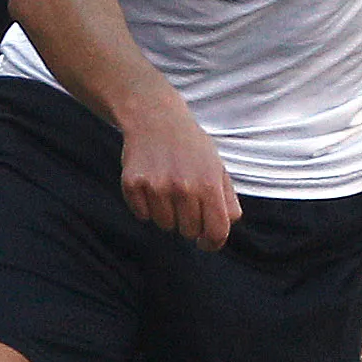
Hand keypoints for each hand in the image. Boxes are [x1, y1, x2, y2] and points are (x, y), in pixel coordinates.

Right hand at [119, 98, 240, 249]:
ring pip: (164, 225)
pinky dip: (146, 206)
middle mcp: (184, 187)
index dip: (212, 243)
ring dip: (167, 213)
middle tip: (185, 199)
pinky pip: (142, 215)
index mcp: (209, 184)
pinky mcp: (133, 184)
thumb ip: (227, 199)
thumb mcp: (217, 167)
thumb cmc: (192, 147)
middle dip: (189, 222)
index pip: (216, 231)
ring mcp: (157, 186)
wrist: (156, 117)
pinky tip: (151, 184)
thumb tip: (227, 226)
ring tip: (168, 187)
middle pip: (188, 232)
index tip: (205, 242)